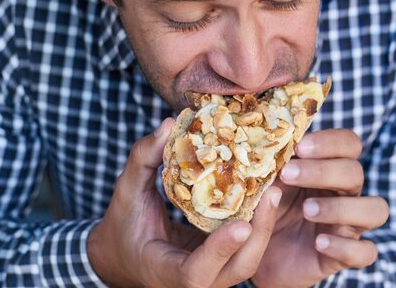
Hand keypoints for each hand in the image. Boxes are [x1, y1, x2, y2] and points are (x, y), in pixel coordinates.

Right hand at [88, 118, 282, 286]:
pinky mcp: (222, 261)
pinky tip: (267, 191)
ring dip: (265, 225)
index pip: (196, 273)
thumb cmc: (122, 226)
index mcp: (167, 271)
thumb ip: (143, 159)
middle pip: (239, 269)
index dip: (220, 250)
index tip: (241, 225)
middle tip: (271, 193)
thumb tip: (168, 124)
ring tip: (274, 188)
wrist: (122, 255)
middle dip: (261, 233)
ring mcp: (213, 273)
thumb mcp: (126, 191)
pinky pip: (246, 247)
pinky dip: (258, 221)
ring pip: (249, 259)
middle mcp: (195, 280)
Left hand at [251, 129, 388, 287]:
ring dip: (341, 207)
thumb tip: (262, 147)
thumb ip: (270, 167)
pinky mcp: (345, 257)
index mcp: (328, 169)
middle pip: (355, 172)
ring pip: (375, 210)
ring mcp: (349, 226)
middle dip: (322, 171)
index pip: (348, 144)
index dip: (330, 142)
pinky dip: (344, 247)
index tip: (299, 147)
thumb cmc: (266, 210)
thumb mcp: (264, 186)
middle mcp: (345, 194)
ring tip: (306, 210)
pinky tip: (319, 242)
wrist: (258, 254)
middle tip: (288, 174)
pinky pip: (366, 252)